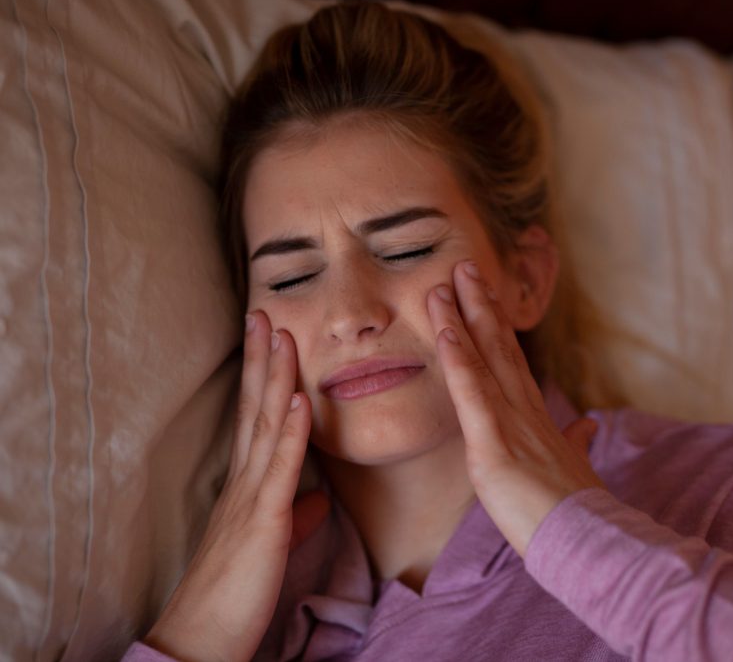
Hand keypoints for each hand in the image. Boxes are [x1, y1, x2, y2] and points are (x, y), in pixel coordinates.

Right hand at [143, 311, 327, 661]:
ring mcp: (250, 498)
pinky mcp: (261, 522)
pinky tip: (302, 398)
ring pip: (266, 425)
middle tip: (266, 311)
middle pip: (255, 407)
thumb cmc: (236, 590)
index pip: (256, 417)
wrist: (203, 637)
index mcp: (247, 485)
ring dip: (276, 378)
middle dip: (262, 358)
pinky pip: (280, 469)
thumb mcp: (272, 542)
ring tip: (283, 334)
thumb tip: (320, 499)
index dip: (263, 375)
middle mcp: (244, 481)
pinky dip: (292, 431)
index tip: (271, 336)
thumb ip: (296, 514)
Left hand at [426, 260, 604, 557]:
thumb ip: (576, 441)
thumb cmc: (575, 510)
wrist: (587, 540)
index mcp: (536, 417)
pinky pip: (472, 394)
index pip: (512, 361)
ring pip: (483, 360)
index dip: (496, 325)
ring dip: (462, 318)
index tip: (484, 293)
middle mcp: (524, 410)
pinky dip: (458, 361)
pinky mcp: (495, 446)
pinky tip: (446, 331)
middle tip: (463, 265)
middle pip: (499, 347)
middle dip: (480, 304)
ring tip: (444, 282)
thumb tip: (587, 425)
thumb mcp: (574, 467)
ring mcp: (510, 424)